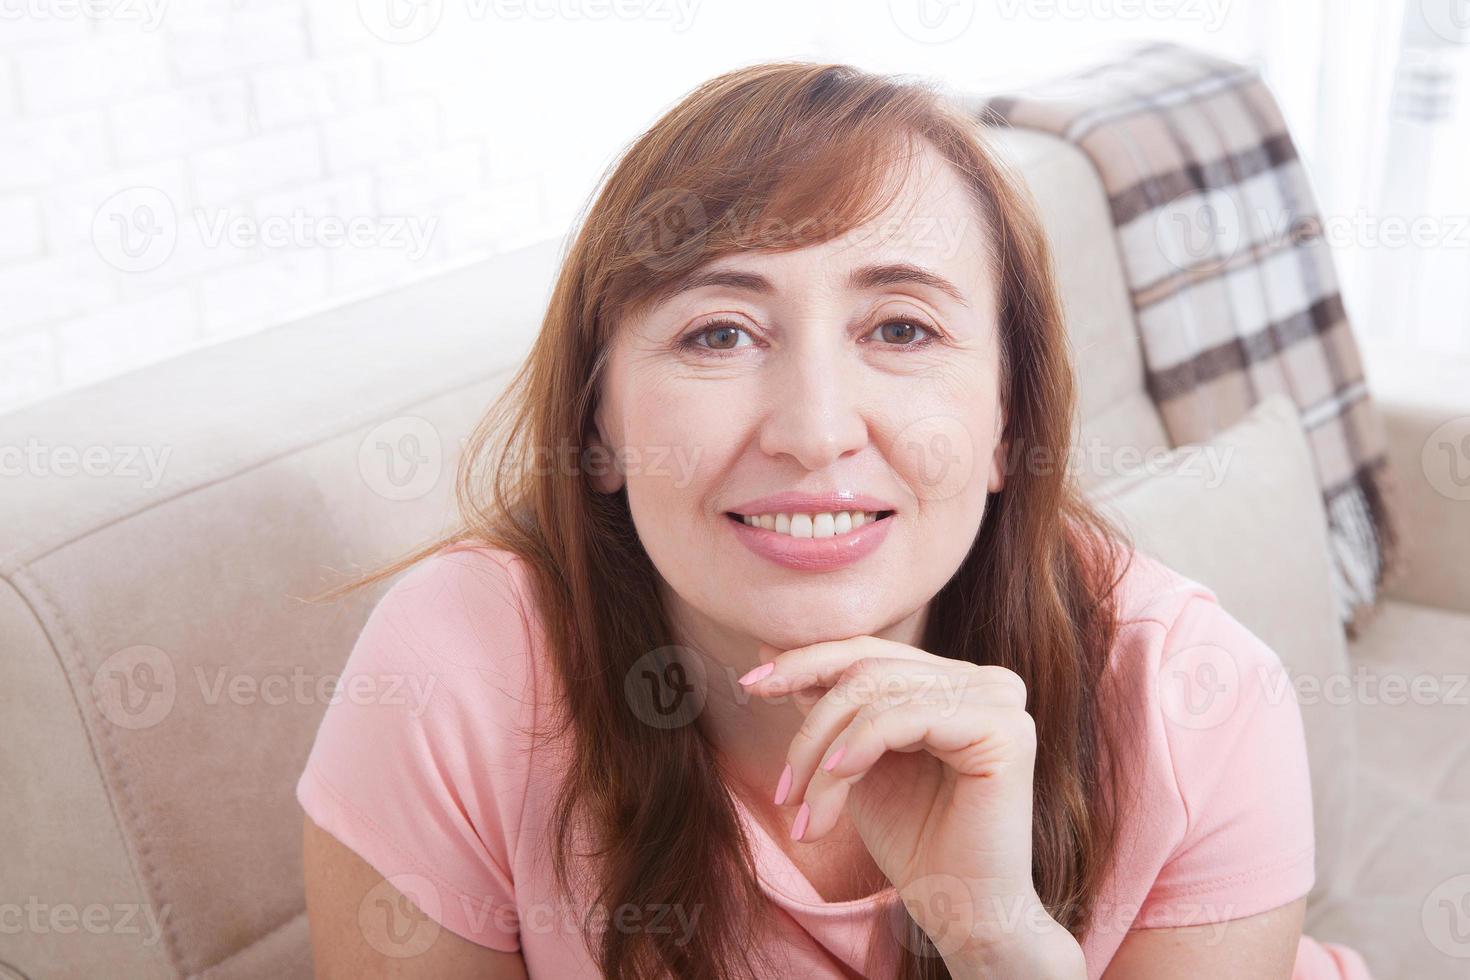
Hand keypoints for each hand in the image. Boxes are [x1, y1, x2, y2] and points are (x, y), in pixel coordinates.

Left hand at [739, 636, 1076, 969]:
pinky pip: (903, 718)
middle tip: (782, 789)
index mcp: (956, 680)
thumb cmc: (913, 842)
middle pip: (868, 668)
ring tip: (805, 812)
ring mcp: (999, 699)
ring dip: (824, 756)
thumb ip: (827, 703)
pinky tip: (834, 783)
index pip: (869, 651)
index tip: (750, 683)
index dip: (806, 661)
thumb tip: (770, 642)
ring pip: (876, 694)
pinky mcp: (1004, 729)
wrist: (962, 913)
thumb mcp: (854, 761)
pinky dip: (856, 748)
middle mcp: (985, 680)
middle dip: (810, 727)